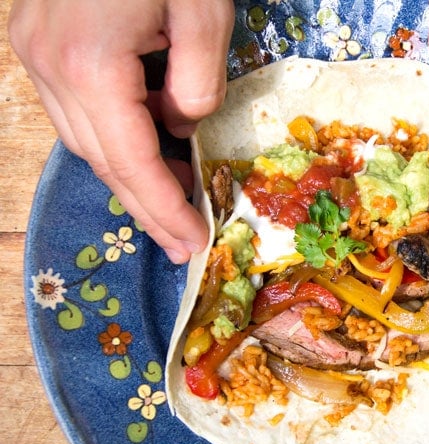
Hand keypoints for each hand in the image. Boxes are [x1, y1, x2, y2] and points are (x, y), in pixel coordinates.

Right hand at [9, 0, 234, 263]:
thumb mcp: (204, 12)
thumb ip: (197, 83)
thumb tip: (178, 127)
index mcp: (90, 62)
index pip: (132, 162)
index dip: (164, 209)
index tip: (192, 244)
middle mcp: (48, 66)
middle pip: (103, 161)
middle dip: (148, 207)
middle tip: (183, 243)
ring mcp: (33, 55)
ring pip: (87, 141)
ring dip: (131, 176)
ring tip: (173, 207)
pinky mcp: (36, 44)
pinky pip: (80, 113)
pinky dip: (116, 139)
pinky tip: (148, 153)